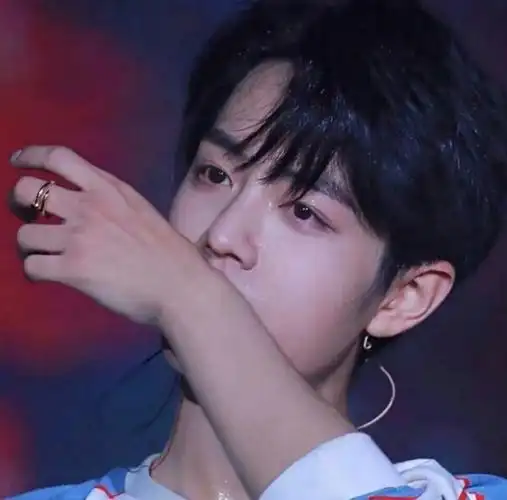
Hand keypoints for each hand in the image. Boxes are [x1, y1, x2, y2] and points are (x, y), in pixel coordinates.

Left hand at [11, 146, 190, 324]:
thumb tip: (86, 204)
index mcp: (110, 189)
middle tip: (28, 216)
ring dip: (30, 247)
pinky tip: (49, 276)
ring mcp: (79, 237)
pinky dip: (35, 272)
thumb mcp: (142, 211)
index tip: (18, 161)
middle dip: (18, 204)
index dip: (30, 156)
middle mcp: (89, 206)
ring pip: (24, 234)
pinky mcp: (73, 268)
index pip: (59, 157)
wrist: (181, 287)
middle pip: (27, 190)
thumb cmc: (172, 254)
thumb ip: (113, 201)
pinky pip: (31, 266)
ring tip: (44, 256)